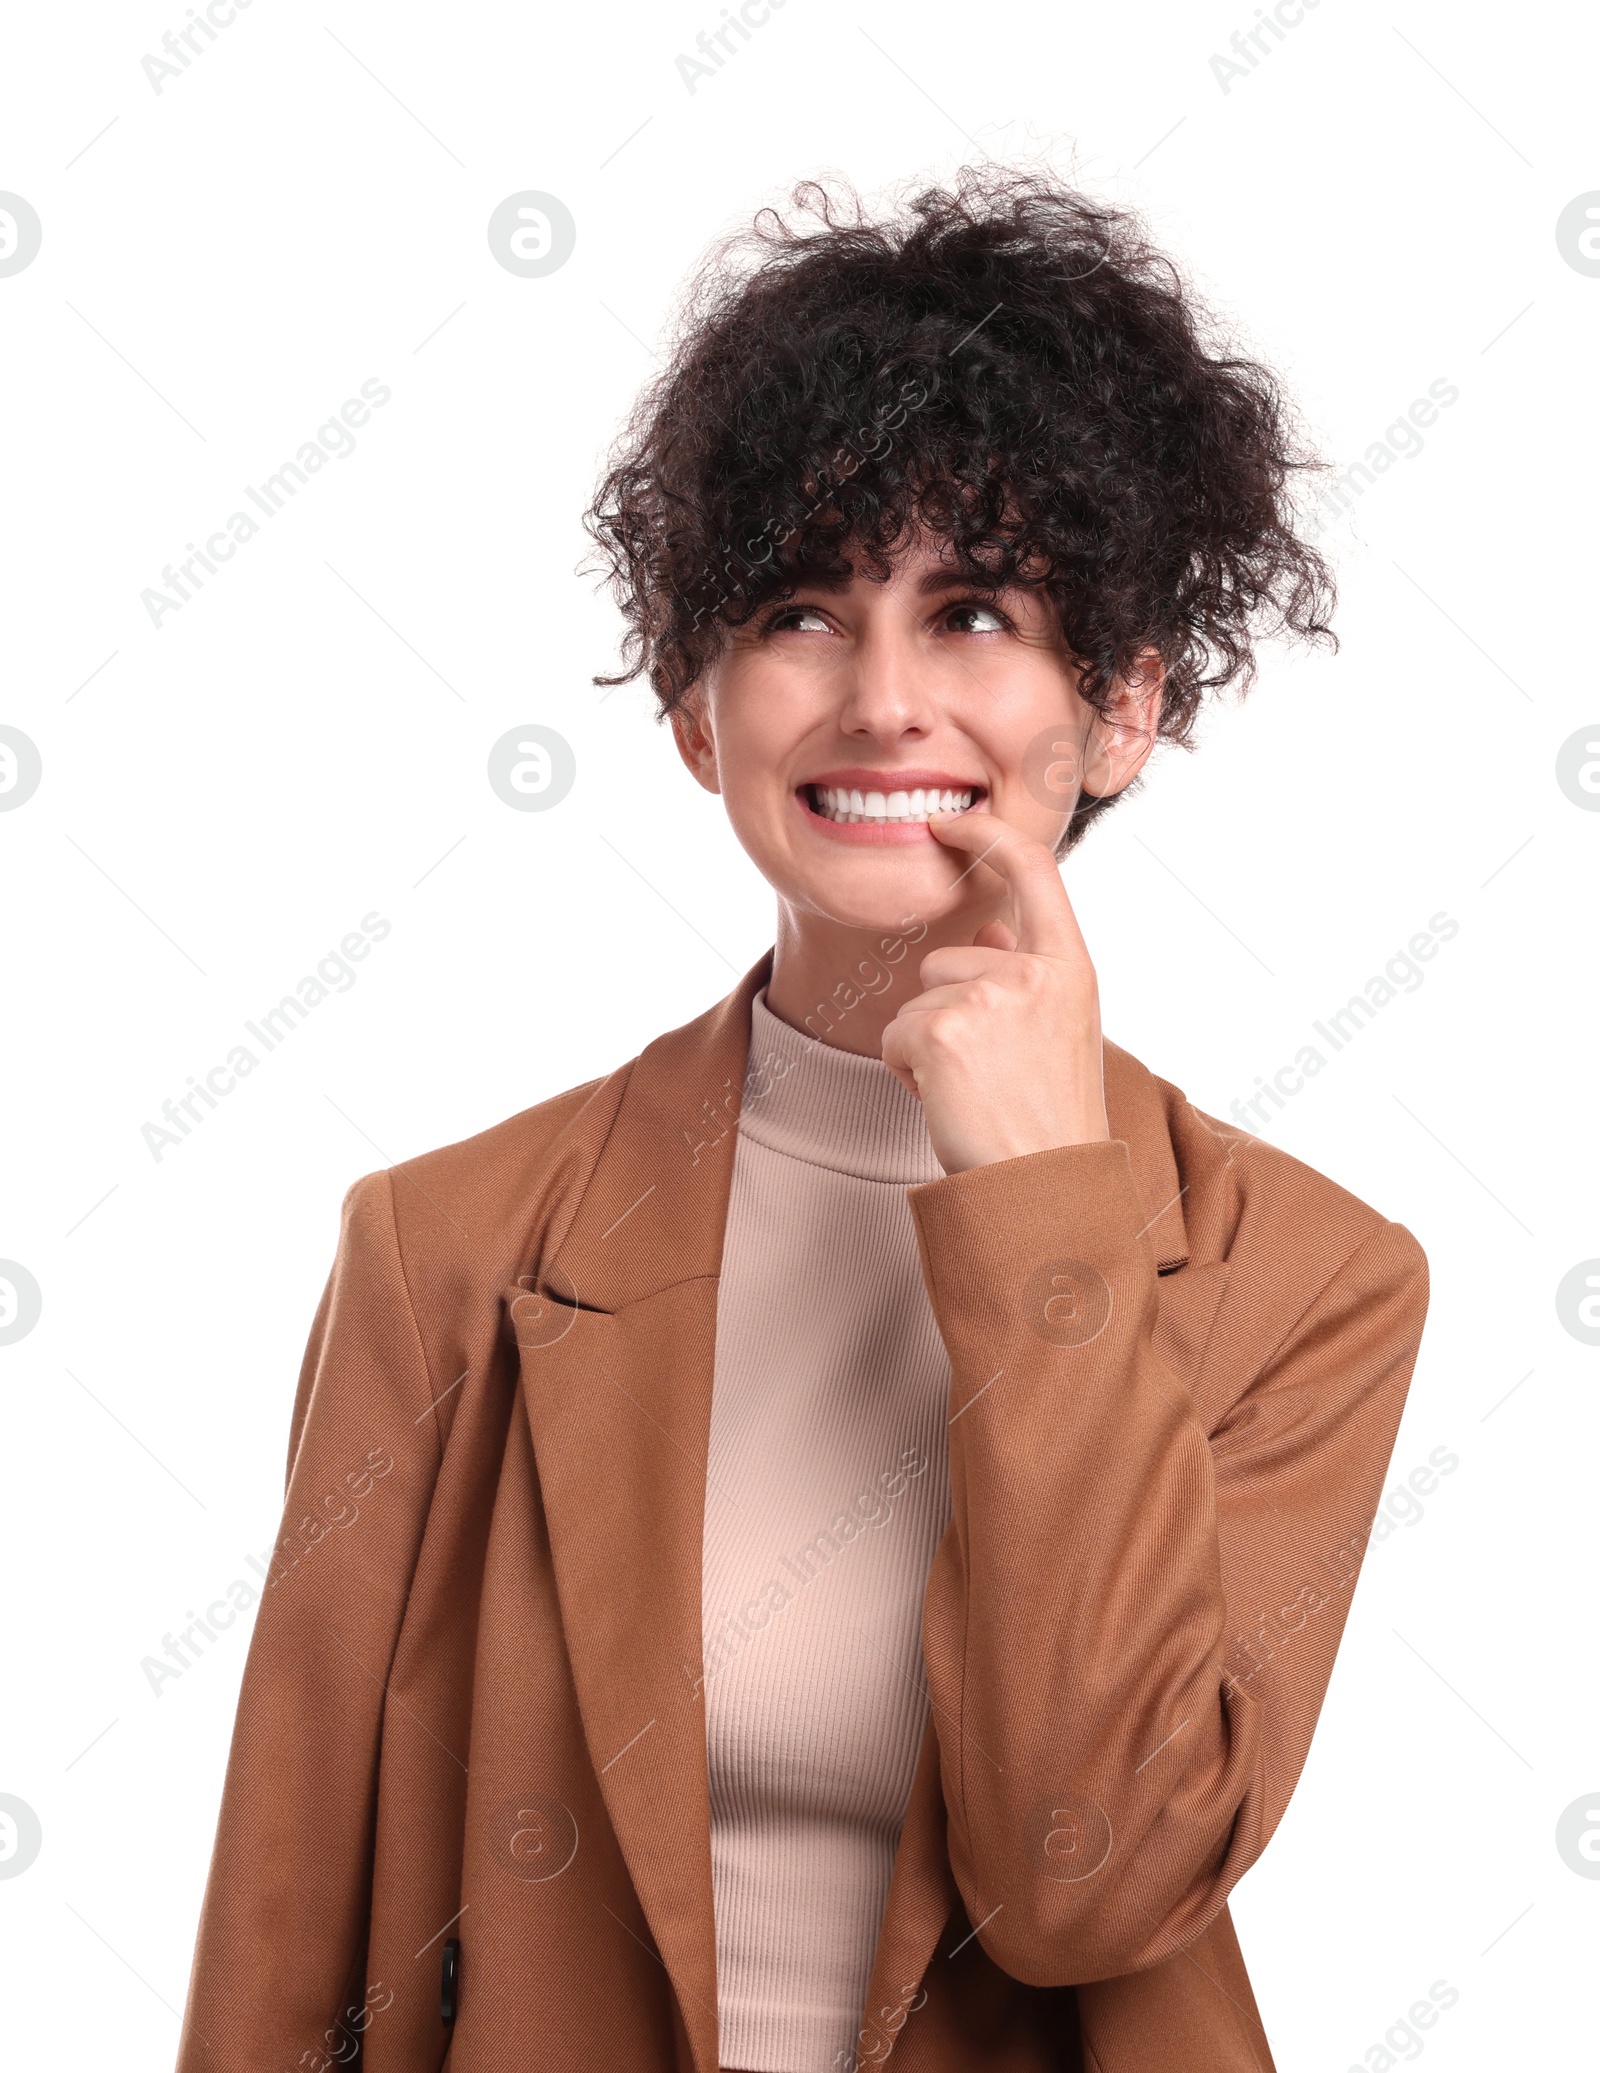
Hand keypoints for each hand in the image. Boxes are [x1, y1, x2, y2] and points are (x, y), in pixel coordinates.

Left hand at [879, 809, 1108, 1173]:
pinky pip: (895, 1034)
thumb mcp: (1060, 1030)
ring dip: (926, 1044)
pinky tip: (948, 1100)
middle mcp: (1034, 971)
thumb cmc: (1049, 1119)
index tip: (949, 821)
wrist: (1045, 1190)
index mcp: (1072, 966)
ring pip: (916, 998)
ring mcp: (988, 997)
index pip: (1033, 868)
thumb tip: (993, 925)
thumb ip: (1027, 971)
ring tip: (973, 1089)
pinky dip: (906, 1071)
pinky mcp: (941, 1029)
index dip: (986, 834)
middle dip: (946, 1010)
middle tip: (989, 1073)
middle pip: (946, 956)